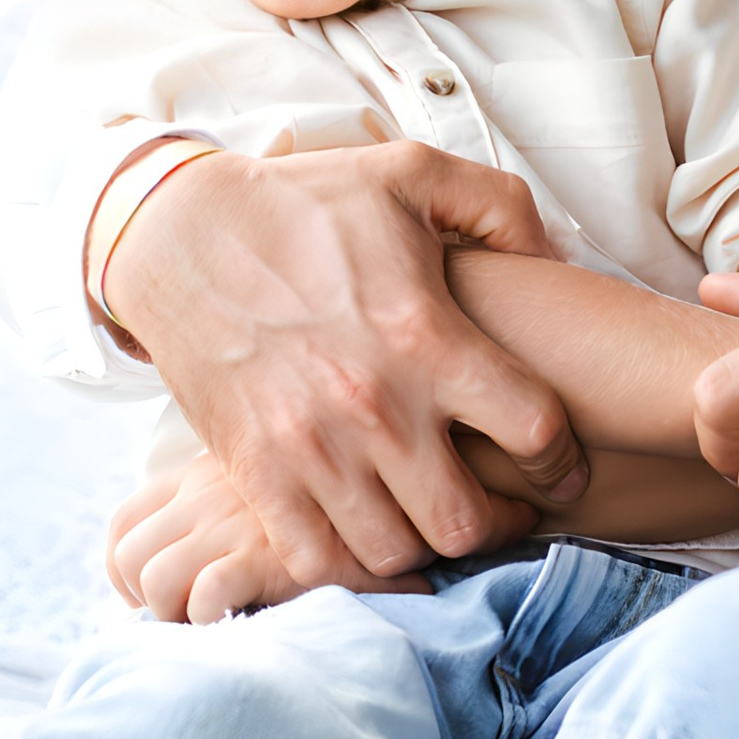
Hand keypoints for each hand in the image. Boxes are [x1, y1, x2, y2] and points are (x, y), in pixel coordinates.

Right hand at [105, 143, 588, 579]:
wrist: (176, 233)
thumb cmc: (303, 203)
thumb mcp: (412, 173)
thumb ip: (500, 208)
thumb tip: (555, 261)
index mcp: (425, 336)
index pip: (534, 430)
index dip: (562, 459)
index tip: (559, 467)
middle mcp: (373, 405)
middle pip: (466, 521)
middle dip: (499, 522)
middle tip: (501, 506)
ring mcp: (309, 449)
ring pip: (395, 554)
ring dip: (424, 546)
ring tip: (431, 516)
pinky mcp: (255, 474)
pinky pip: (317, 562)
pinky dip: (350, 565)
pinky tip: (367, 532)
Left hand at [105, 446, 432, 620]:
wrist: (406, 481)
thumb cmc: (350, 490)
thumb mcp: (286, 477)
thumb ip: (245, 502)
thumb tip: (210, 561)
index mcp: (208, 471)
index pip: (127, 520)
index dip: (126, 571)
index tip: (157, 598)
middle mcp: (209, 491)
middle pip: (128, 554)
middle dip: (143, 601)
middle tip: (182, 622)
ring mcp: (233, 522)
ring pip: (154, 577)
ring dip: (172, 614)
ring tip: (212, 626)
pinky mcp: (264, 555)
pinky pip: (202, 596)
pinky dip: (209, 620)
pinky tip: (243, 622)